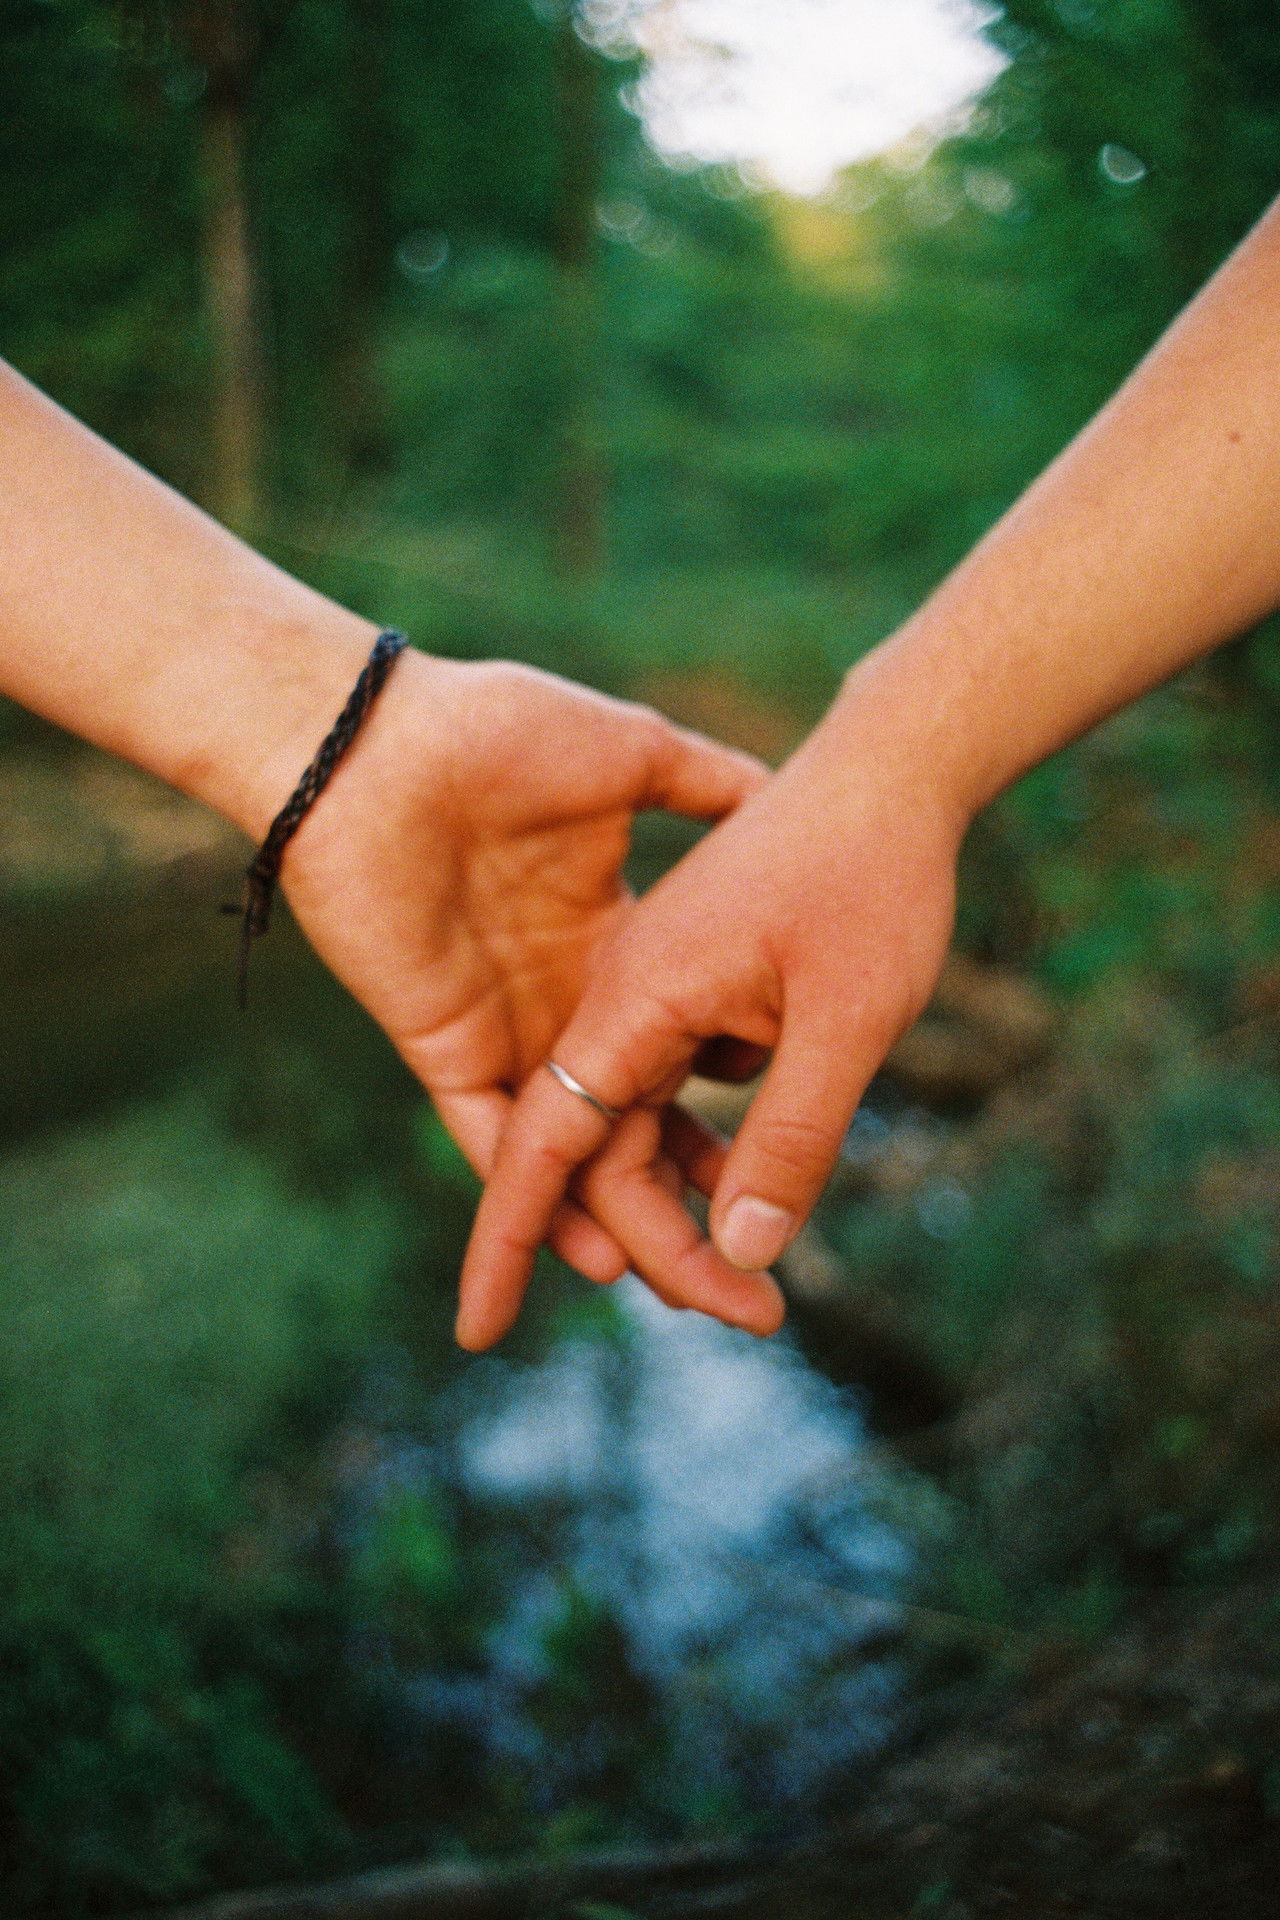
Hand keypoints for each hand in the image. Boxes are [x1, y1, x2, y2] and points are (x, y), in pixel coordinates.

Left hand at [275, 647, 772, 1290]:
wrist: (377, 737)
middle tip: (757, 1303)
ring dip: (628, 1236)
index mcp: (617, 950)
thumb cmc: (501, 730)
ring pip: (574, 1160)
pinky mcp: (446, 1047)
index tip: (780, 1192)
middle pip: (637, 1139)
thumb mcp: (632, 753)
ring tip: (698, 1299)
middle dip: (692, 1223)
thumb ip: (707, 781)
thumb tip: (777, 785)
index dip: (729, 1133)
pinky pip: (496, 1143)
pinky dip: (539, 1204)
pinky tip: (596, 1258)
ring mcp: (506, 1030)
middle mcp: (565, 1005)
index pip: (681, 1068)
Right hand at [455, 669, 965, 1348]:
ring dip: (691, 1196)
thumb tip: (747, 1253)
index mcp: (637, 996)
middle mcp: (626, 992)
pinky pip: (678, 1079)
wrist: (892, 765)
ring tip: (763, 1271)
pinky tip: (767, 1165)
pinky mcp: (696, 977)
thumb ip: (795, 1136)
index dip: (509, 1242)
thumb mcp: (850, 1018)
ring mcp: (657, 983)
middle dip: (660, 1244)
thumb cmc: (873, 872)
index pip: (548, 1144)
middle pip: (605, 1149)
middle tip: (759, 1317)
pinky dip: (709, 1137)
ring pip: (643, 1118)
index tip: (477, 1336)